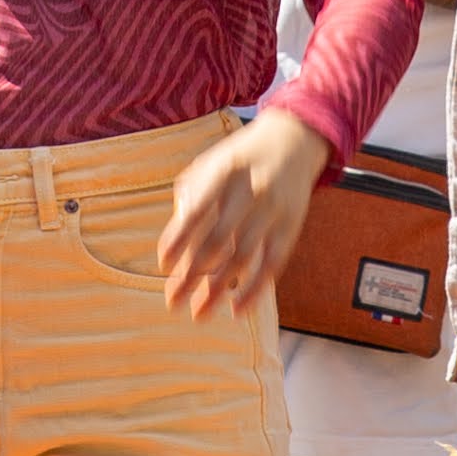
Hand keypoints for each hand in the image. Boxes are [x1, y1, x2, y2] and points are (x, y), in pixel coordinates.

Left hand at [163, 113, 331, 318]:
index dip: (179, 237)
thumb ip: (190, 196)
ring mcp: (274, 209)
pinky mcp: (291, 226)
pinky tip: (237, 310)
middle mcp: (251, 190)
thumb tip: (176, 244)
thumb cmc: (238, 160)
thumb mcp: (211, 163)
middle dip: (193, 274)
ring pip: (244, 257)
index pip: (197, 208)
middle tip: (172, 302)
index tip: (163, 264)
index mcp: (225, 170)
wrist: (293, 141)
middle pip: (218, 240)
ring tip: (198, 314)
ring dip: (219, 289)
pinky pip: (273, 264)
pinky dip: (255, 289)